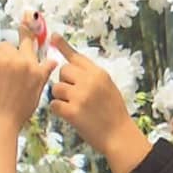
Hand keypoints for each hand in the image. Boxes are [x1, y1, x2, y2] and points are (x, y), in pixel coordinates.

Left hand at [0, 22, 56, 142]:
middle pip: (8, 46)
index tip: (28, 16)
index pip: (32, 43)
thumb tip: (52, 62)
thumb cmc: (14, 117)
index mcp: (35, 70)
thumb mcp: (35, 95)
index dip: (27, 31)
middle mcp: (23, 61)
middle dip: (1, 56)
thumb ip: (41, 76)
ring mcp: (5, 59)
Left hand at [48, 34, 137, 156]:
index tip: (54, 37)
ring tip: (73, 106)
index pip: (77, 57)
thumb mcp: (108, 87)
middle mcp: (89, 81)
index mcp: (99, 74)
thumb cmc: (113, 113)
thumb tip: (73, 63)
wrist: (119, 136)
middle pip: (63, 71)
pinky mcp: (72, 112)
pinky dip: (58, 110)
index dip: (64, 47)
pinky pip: (54, 104)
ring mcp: (80, 96)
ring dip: (60, 97)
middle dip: (64, 81)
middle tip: (74, 95)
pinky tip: (69, 115)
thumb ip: (92, 75)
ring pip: (56, 88)